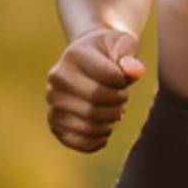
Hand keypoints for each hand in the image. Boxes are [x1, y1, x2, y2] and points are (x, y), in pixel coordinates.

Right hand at [46, 27, 144, 152]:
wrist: (87, 60)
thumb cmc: (109, 53)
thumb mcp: (122, 44)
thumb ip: (130, 55)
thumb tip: (134, 72)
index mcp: (74, 54)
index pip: (109, 77)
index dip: (124, 82)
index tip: (123, 79)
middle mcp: (57, 77)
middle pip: (96, 103)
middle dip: (118, 104)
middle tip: (122, 98)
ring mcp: (52, 102)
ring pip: (89, 125)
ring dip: (110, 123)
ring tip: (113, 112)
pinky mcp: (54, 123)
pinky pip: (78, 142)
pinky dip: (98, 141)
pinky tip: (105, 130)